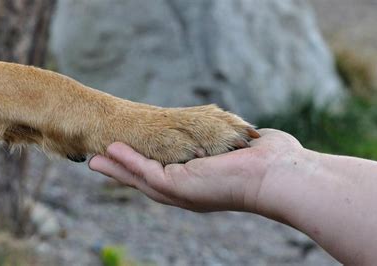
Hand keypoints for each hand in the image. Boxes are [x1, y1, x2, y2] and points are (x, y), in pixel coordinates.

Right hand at [89, 129, 302, 212]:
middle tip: (98, 162)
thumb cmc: (271, 161)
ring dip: (117, 168)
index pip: (166, 173)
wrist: (280, 174)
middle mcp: (187, 191)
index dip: (145, 165)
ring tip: (95, 159)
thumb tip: (250, 135)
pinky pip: (146, 172)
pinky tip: (111, 152)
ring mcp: (181, 191)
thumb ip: (235, 142)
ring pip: (140, 179)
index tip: (128, 155)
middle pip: (146, 181)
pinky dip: (127, 162)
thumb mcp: (243, 147)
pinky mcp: (178, 186)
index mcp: (200, 183)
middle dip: (122, 171)